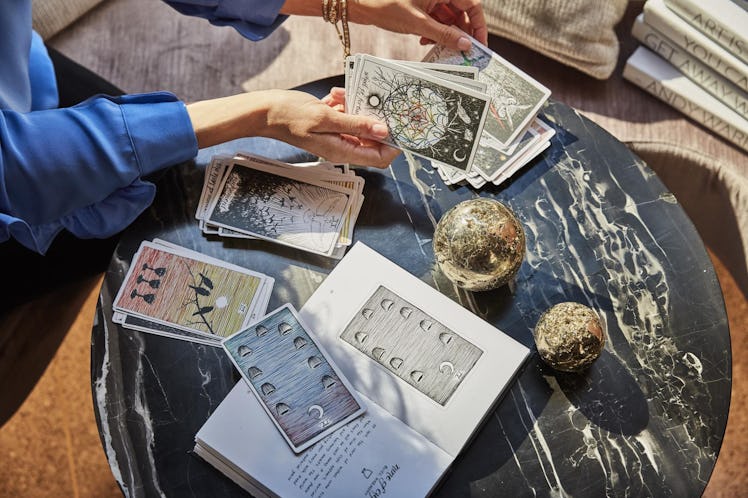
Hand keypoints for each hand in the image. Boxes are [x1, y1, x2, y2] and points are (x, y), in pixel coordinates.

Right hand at [187, 89, 399, 167]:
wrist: (267, 110)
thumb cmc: (291, 117)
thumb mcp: (326, 118)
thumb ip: (356, 125)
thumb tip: (383, 130)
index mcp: (343, 151)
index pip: (380, 157)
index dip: (392, 144)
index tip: (398, 125)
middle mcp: (342, 145)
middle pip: (373, 137)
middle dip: (373, 118)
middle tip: (370, 101)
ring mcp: (336, 133)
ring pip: (360, 120)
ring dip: (354, 105)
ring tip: (339, 96)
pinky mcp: (331, 122)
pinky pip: (346, 111)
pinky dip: (343, 101)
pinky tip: (332, 96)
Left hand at [280, 0, 486, 50]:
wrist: (358, 3)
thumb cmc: (384, 5)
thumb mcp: (417, 23)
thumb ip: (444, 34)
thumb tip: (465, 45)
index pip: (472, 5)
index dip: (478, 26)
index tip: (480, 45)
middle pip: (462, 11)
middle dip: (461, 33)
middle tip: (462, 53)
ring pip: (449, 17)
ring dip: (446, 34)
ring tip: (438, 47)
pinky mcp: (422, 5)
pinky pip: (437, 19)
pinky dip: (435, 31)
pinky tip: (425, 41)